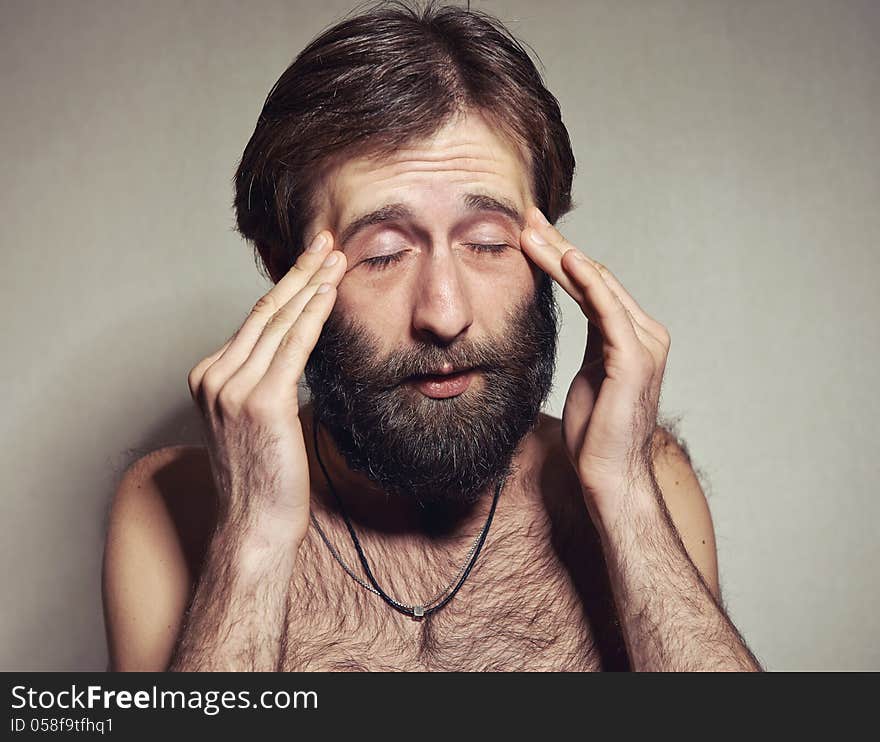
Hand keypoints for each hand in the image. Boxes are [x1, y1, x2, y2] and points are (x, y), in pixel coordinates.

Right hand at [187, 232, 346, 545]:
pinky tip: (329, 292)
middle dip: (300, 272)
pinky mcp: (260, 402)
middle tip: (325, 241)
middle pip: (264, 311)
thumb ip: (267, 382)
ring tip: (336, 257)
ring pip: (279, 323)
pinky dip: (313, 316)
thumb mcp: (256, 420)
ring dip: (312, 285)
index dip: (285, 287)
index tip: (310, 262)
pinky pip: (292, 347)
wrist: (254, 525)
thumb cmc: (263, 479)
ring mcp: (233, 388)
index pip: (254, 321)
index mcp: (209, 376)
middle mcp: (214, 376)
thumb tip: (300, 352)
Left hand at [520, 207, 670, 531]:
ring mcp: (643, 343)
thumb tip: (574, 319)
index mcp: (629, 335)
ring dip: (562, 255)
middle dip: (557, 246)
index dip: (560, 257)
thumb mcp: (589, 375)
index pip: (591, 285)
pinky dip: (589, 282)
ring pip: (597, 286)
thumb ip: (591, 344)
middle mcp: (643, 332)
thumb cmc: (596, 432)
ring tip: (531, 231)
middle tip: (526, 216)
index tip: (529, 234)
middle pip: (593, 277)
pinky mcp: (635, 357)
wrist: (610, 474)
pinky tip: (569, 258)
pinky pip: (609, 310)